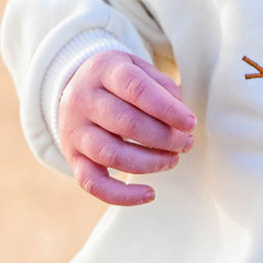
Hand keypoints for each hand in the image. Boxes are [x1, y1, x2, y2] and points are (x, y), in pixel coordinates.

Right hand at [57, 50, 196, 206]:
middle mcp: (83, 100)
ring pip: (111, 154)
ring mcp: (74, 131)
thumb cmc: (119, 79)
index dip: (166, 108)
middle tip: (186, 143)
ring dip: (149, 163)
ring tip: (173, 160)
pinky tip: (149, 193)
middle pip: (126, 123)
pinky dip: (122, 195)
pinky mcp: (72, 158)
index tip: (190, 123)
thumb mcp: (139, 68)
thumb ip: (163, 88)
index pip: (136, 89)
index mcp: (104, 70)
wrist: (76, 85)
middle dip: (163, 137)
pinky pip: (93, 184)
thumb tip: (182, 121)